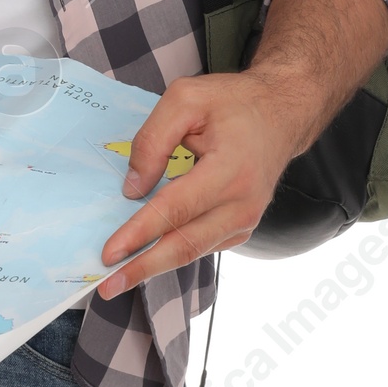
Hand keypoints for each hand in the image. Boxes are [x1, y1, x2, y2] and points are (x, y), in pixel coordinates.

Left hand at [96, 70, 304, 298]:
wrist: (280, 114)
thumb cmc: (232, 103)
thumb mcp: (185, 99)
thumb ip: (154, 140)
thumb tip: (133, 188)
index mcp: (230, 172)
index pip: (175, 210)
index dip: (139, 233)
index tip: (109, 252)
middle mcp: (243, 204)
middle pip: (185, 245)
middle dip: (143, 268)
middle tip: (107, 286)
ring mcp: (246, 220)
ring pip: (194, 251)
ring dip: (156, 266)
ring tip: (121, 279)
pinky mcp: (242, 226)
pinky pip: (203, 245)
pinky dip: (174, 254)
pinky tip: (148, 258)